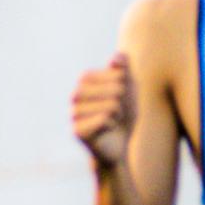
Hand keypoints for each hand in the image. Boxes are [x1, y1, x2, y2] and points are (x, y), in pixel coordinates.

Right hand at [71, 53, 136, 169]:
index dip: (129, 90)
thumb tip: (116, 57)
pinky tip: (107, 131)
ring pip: (112, 105)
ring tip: (112, 122)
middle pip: (117, 89)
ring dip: (119, 116)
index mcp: (86, 80)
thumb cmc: (124, 117)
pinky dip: (113, 126)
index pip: (119, 75)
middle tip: (117, 115)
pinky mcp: (77, 130)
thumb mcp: (129, 91)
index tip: (122, 100)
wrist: (118, 147)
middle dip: (125, 104)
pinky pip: (105, 119)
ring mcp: (74, 112)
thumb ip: (125, 71)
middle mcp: (76, 94)